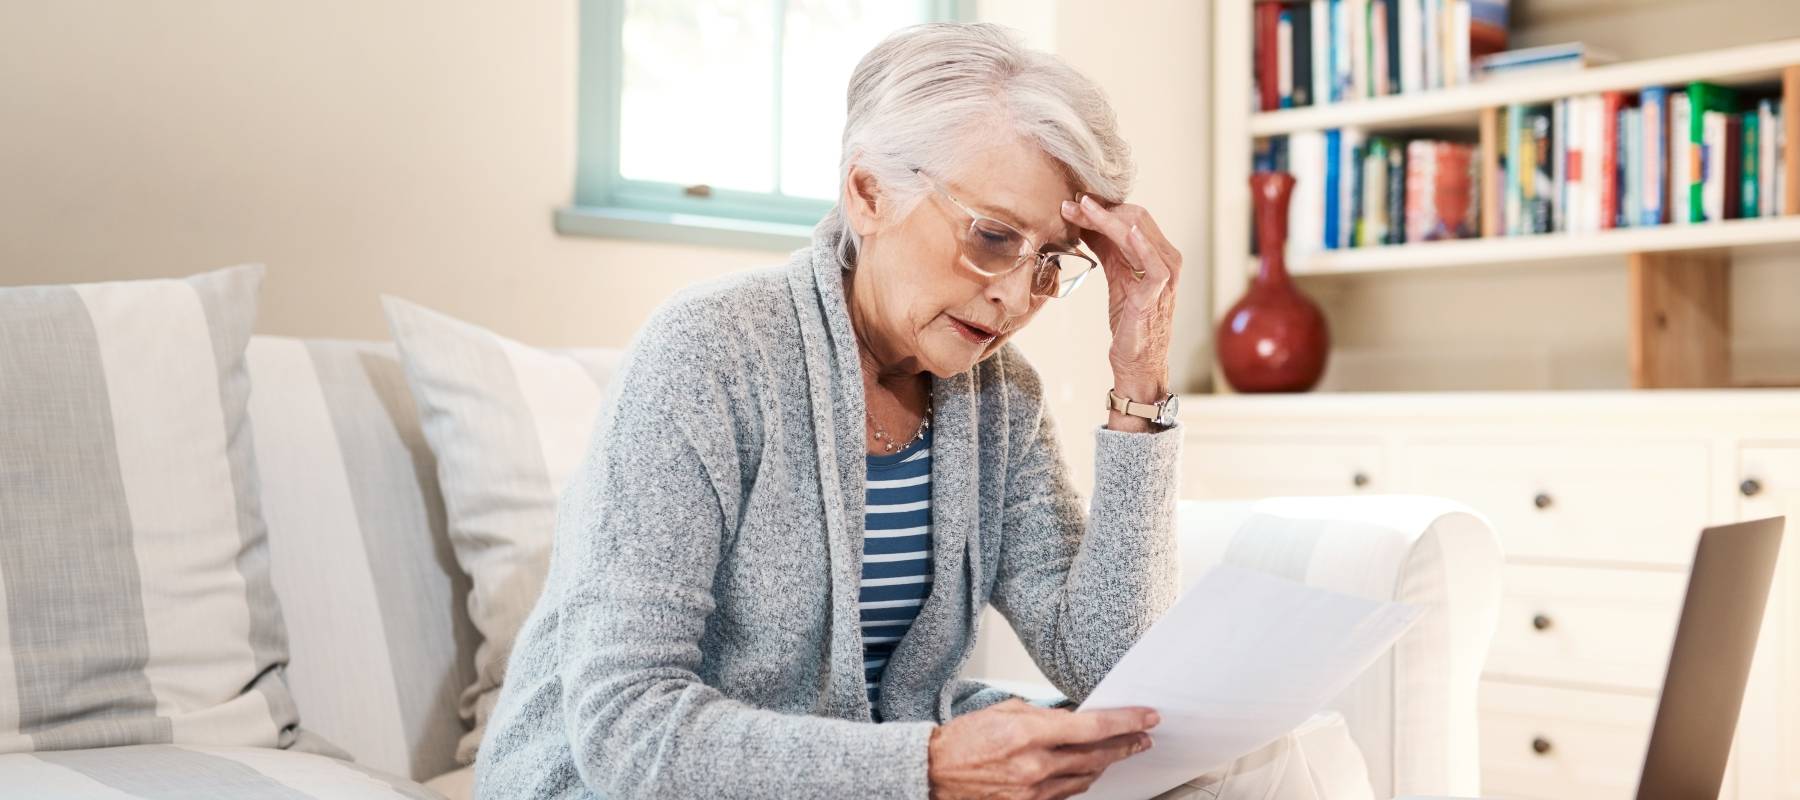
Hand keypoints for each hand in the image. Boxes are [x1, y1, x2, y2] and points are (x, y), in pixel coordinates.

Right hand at [927, 698, 1158, 799]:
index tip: (1146, 717)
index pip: (1092, 728)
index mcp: (1029, 732)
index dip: (1125, 722)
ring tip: (1120, 751)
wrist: (933, 772)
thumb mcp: (1005, 710)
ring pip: (1085, 777)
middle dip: (1125, 745)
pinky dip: (1080, 780)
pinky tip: (1088, 770)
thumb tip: (1074, 718)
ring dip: (1106, 763)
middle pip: (1096, 756)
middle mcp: (1035, 764)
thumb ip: (1044, 715)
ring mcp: (1032, 790)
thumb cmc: (963, 739)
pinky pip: (1065, 793)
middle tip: (1144, 737)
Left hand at [1060, 195, 1183, 403]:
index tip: (1074, 202)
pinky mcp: (1158, 292)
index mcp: (1158, 252)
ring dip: (1106, 218)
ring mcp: (1166, 273)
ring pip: (1137, 233)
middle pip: (1135, 218)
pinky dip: (1140, 244)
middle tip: (1069, 205)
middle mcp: (1167, 258)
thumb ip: (1106, 247)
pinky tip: (1126, 231)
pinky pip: (1154, 263)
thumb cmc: (1128, 318)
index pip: (1132, 216)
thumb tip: (1083, 221)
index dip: (1102, 207)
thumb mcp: (1116, 275)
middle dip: (1100, 210)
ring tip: (1080, 209)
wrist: (1137, 359)